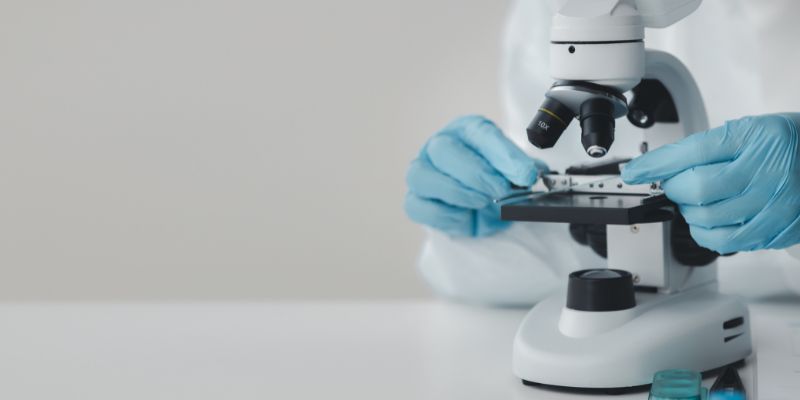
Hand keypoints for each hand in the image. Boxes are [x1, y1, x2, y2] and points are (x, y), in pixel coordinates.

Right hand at [405, 115, 546, 236]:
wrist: (481, 206)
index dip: (503, 155)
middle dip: (476, 173)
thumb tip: (531, 173)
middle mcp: (439, 146)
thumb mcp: (514, 173)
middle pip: (444, 149)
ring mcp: (422, 172)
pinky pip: (419, 206)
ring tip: (483, 203)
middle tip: (501, 190)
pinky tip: (466, 218)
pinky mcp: (414, 200)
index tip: (526, 174)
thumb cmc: (495, 181)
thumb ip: (522, 171)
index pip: (480, 134)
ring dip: (457, 192)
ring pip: (423, 175)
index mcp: (467, 131)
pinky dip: (445, 215)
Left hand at [622, 114, 799, 253]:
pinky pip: (727, 241)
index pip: (692, 152)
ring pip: (707, 218)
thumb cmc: (783, 144)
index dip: (655, 164)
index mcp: (754, 139)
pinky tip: (708, 221)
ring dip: (688, 211)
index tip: (632, 171)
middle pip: (697, 187)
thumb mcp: (746, 130)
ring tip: (696, 201)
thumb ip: (704, 148)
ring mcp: (773, 204)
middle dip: (675, 188)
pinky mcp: (776, 229)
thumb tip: (658, 167)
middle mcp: (766, 172)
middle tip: (677, 184)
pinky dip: (706, 233)